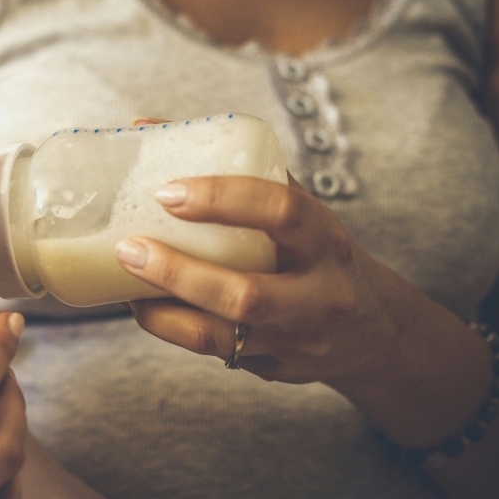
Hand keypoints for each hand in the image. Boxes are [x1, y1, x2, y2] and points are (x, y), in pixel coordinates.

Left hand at [118, 174, 398, 383]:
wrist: (374, 328)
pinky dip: (171, 328)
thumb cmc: (316, 252)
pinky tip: (145, 305)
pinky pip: (214, 353)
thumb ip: (236, 171)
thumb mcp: (297, 208)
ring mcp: (297, 341)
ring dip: (161, 311)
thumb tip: (148, 128)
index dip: (222, 199)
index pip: (281, 211)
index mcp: (326, 239)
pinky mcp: (274, 370)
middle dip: (177, 273)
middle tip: (129, 248)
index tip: (168, 192)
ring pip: (221, 337)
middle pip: (245, 293)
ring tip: (124, 283)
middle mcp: (318, 295)